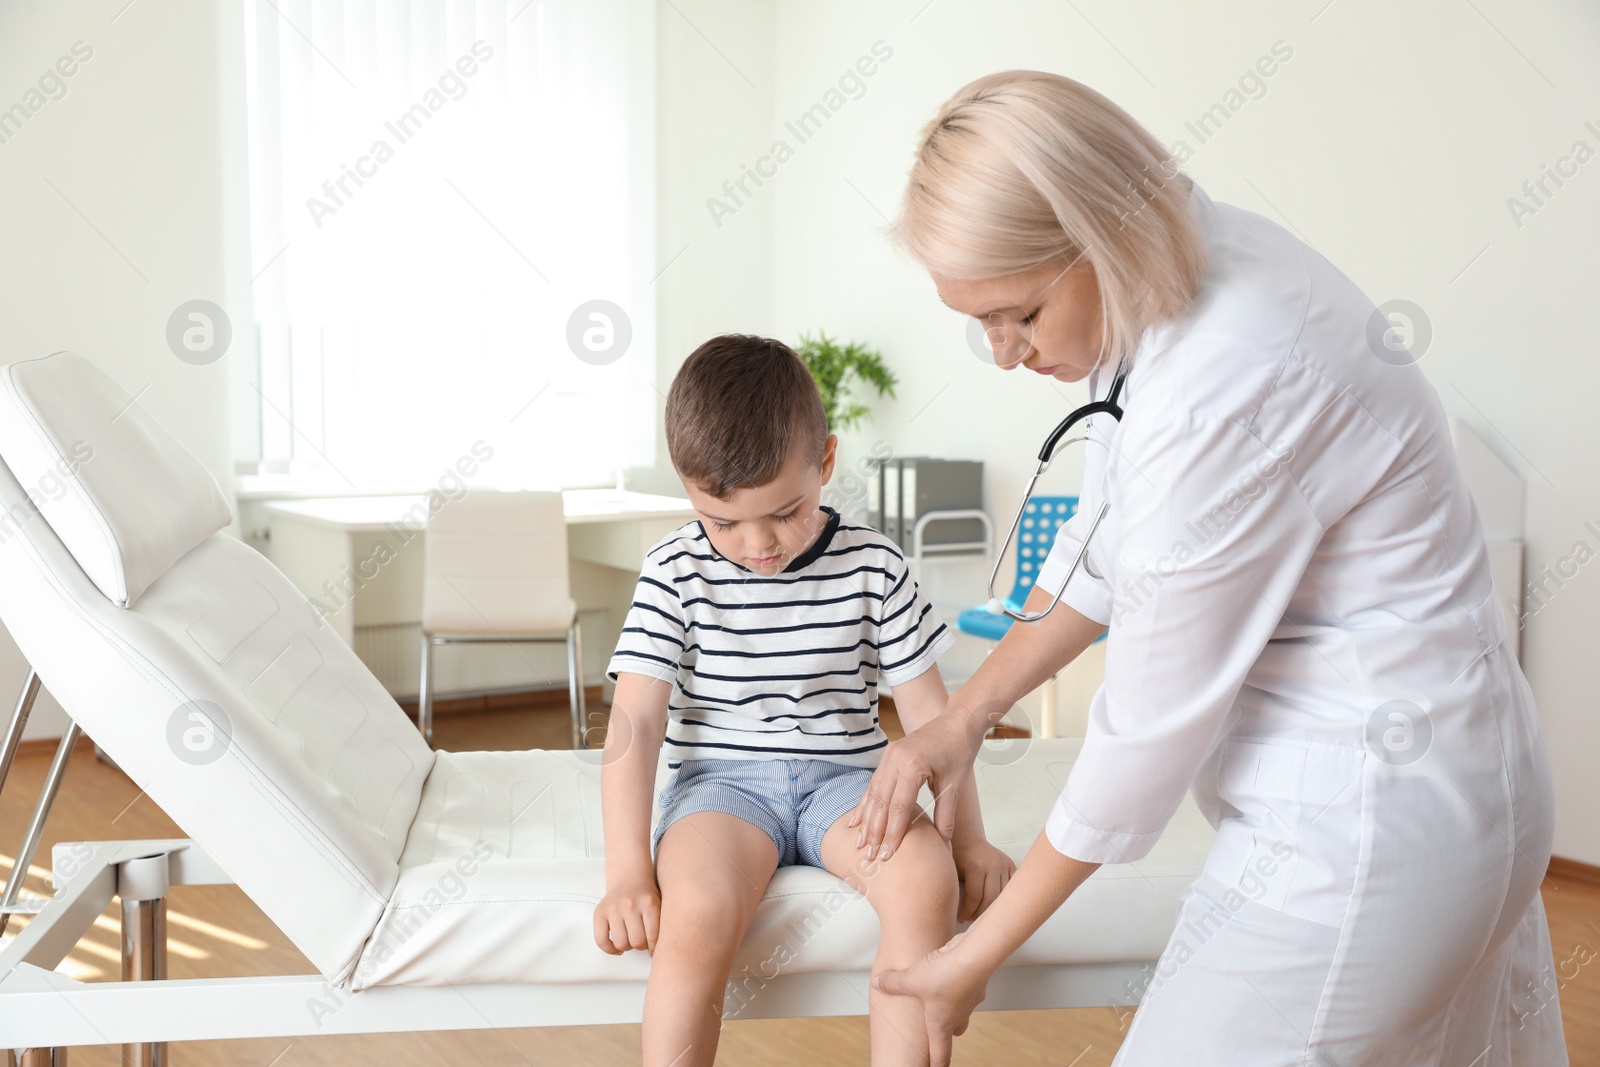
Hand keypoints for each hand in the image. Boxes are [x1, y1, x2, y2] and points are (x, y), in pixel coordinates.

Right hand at [593, 876, 659, 954]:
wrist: (628, 877)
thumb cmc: (645, 896)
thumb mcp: (660, 904)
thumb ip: (662, 924)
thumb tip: (661, 951)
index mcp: (649, 903)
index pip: (653, 936)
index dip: (654, 948)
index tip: (653, 949)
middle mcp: (631, 905)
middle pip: (637, 942)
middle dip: (641, 946)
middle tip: (642, 942)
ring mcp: (614, 908)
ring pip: (621, 943)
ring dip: (627, 947)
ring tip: (630, 940)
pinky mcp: (600, 913)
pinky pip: (601, 940)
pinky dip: (609, 949)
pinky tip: (617, 948)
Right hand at [848, 709, 979, 859]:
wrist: (957, 721)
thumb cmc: (959, 751)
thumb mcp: (955, 785)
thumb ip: (946, 817)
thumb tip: (943, 848)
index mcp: (913, 766)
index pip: (899, 808)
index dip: (892, 834)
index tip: (887, 855)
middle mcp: (896, 759)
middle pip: (881, 802)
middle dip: (874, 832)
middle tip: (869, 856)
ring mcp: (889, 755)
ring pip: (873, 793)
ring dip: (866, 820)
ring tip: (859, 843)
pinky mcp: (888, 755)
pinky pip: (874, 783)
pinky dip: (866, 803)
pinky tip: (857, 819)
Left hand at [872, 931, 990, 1066]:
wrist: (974, 956)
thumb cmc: (945, 975)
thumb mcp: (910, 979)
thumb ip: (893, 983)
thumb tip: (878, 983)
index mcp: (941, 1024)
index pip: (940, 1053)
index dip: (936, 1064)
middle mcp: (958, 1015)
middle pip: (953, 1031)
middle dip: (944, 1031)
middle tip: (934, 1028)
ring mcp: (970, 1000)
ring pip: (961, 1009)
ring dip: (951, 1005)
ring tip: (938, 994)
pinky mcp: (976, 982)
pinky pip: (966, 988)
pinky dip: (958, 983)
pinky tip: (949, 971)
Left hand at [952, 839, 1014, 922]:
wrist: (970, 840)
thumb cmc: (958, 858)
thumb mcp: (953, 872)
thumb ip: (957, 892)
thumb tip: (960, 917)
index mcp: (976, 866)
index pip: (975, 898)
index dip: (967, 912)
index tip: (961, 919)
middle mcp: (993, 865)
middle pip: (990, 899)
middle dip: (979, 914)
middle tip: (970, 919)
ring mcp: (1004, 865)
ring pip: (1002, 896)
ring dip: (991, 909)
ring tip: (980, 914)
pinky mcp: (1011, 866)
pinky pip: (1010, 889)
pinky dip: (1002, 899)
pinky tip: (992, 905)